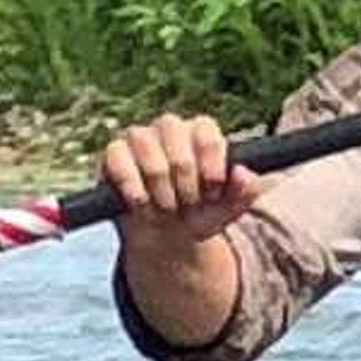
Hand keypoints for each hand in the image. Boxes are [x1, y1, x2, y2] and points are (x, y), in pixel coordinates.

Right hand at [98, 114, 260, 259]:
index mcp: (201, 130)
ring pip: (152, 162)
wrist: (165, 235)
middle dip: (186, 192)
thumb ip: (247, 190)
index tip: (212, 195)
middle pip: (181, 156)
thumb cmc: (200, 212)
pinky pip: (120, 163)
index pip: (208, 137)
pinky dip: (135, 192)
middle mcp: (170, 126)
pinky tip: (142, 206)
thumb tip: (242, 172)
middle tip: (187, 207)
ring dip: (162, 195)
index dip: (211, 172)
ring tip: (166, 209)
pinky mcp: (113, 152)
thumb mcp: (230, 207)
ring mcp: (139, 137)